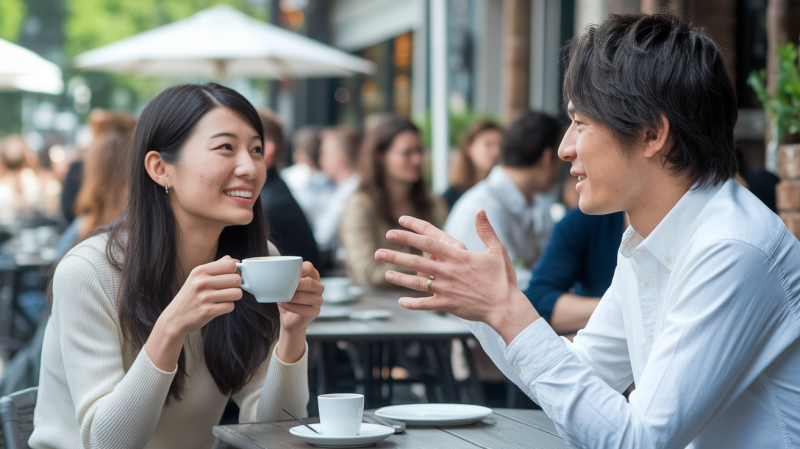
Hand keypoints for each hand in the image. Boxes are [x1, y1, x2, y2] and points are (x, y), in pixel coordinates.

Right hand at [162, 255, 243, 336]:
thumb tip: (236, 261)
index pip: (231, 264)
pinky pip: (231, 306)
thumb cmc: (190, 296)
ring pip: (237, 293)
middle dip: (236, 286)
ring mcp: (205, 297)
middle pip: (237, 279)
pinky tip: (217, 307)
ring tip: (222, 298)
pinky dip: (227, 307)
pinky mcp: (209, 311)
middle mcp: (202, 282)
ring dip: (233, 297)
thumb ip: (217, 266)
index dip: (234, 272)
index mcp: (200, 270)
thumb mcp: (197, 276)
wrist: (175, 318)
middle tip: (226, 290)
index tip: (229, 278)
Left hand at [275, 262, 322, 362]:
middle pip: (310, 282)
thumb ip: (284, 277)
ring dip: (292, 296)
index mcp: (313, 277)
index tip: (287, 273)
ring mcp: (319, 300)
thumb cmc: (288, 299)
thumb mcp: (287, 285)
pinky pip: (304, 309)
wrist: (289, 319)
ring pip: (306, 296)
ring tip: (281, 297)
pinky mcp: (315, 312)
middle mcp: (319, 287)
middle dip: (295, 285)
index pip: (309, 267)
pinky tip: (282, 304)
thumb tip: (269, 269)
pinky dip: (291, 307)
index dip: (298, 269)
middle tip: (283, 287)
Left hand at [374, 211, 540, 344]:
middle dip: (395, 255)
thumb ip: (486, 230)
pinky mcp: (447, 305)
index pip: (428, 242)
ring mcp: (446, 289)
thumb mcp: (497, 250)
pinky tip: (401, 302)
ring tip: (385, 273)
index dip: (410, 233)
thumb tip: (480, 210)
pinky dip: (413, 304)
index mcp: (458, 256)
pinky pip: (425, 304)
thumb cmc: (503, 279)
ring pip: (416, 283)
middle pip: (416, 261)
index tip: (396, 227)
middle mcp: (448, 272)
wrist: (506, 307)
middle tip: (378, 251)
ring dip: (399, 278)